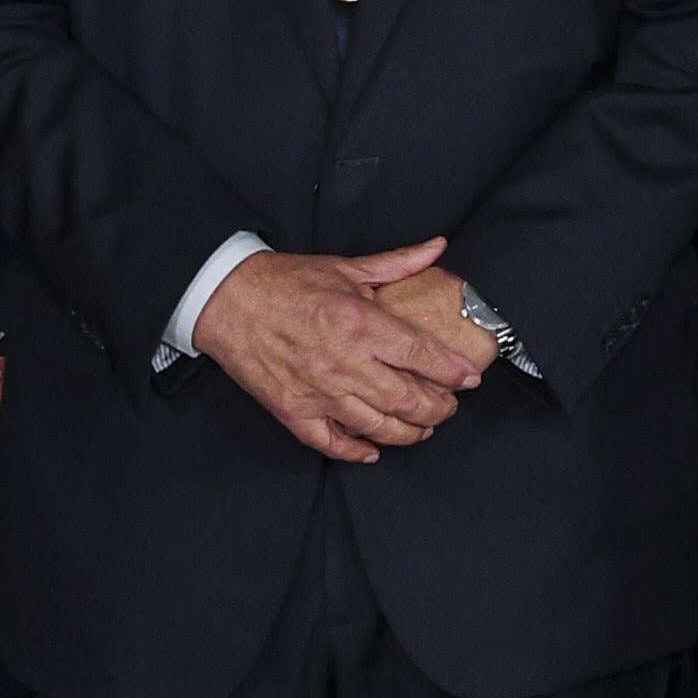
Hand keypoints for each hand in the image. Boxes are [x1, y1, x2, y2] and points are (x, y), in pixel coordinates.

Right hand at [192, 238, 478, 465]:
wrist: (228, 300)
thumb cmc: (286, 282)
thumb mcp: (346, 267)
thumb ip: (397, 263)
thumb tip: (437, 247)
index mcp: (361, 325)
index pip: (421, 355)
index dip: (451, 371)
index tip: (469, 379)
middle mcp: (345, 363)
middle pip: (407, 399)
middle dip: (438, 408)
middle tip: (449, 407)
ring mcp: (319, 392)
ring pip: (377, 426)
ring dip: (408, 433)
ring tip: (423, 429)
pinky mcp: (293, 411)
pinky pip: (331, 443)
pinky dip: (357, 450)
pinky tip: (373, 448)